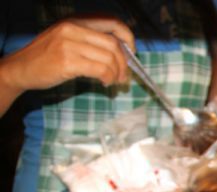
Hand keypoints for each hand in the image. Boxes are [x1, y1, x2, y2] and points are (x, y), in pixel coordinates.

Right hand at [0, 16, 134, 94]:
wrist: (21, 69)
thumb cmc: (47, 57)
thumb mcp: (68, 39)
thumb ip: (90, 41)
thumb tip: (121, 53)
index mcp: (76, 21)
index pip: (112, 22)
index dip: (128, 37)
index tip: (131, 52)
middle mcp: (73, 28)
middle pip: (114, 44)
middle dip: (125, 63)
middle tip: (124, 76)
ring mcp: (69, 44)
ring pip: (110, 58)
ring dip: (117, 73)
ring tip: (113, 81)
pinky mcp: (67, 61)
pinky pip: (101, 69)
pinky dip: (108, 78)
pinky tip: (105, 83)